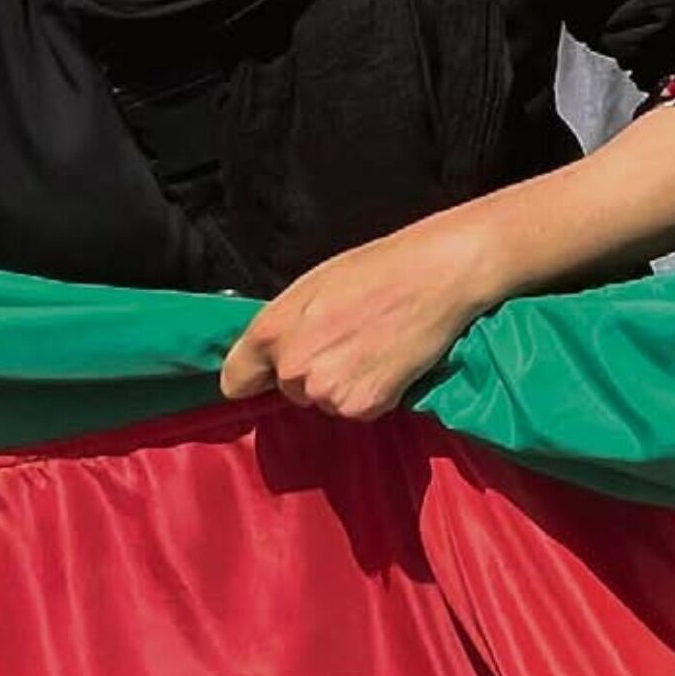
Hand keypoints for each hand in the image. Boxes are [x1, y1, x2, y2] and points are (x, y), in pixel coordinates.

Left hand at [220, 217, 497, 419]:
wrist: (439, 274)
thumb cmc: (380, 267)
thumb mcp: (314, 284)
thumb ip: (284, 324)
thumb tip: (270, 357)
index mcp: (272, 331)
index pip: (235, 380)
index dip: (257, 374)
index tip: (272, 371)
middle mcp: (293, 368)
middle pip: (288, 390)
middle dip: (312, 371)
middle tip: (348, 338)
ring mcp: (328, 391)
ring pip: (325, 400)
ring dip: (344, 383)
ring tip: (374, 345)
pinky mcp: (364, 406)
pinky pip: (358, 408)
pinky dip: (374, 392)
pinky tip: (391, 361)